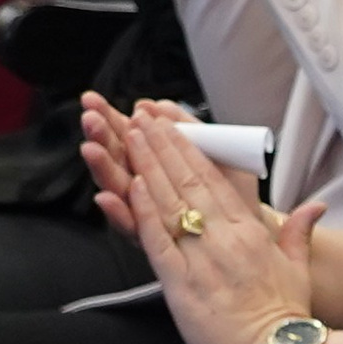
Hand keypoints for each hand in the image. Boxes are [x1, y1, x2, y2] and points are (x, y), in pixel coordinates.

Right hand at [78, 90, 232, 237]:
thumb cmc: (232, 191)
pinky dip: (120, 213)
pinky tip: (107, 198)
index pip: (126, 136)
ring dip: (103, 169)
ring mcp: (148, 214)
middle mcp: (146, 189)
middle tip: (89, 118)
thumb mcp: (214, 151)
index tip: (92, 101)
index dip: (108, 118)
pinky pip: (134, 228)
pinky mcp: (156, 242)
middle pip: (116, 160)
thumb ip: (184, 126)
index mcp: (158, 163)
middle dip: (101, 138)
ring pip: (118, 190)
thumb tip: (152, 105)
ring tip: (91, 149)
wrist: (253, 234)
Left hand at [123, 109, 323, 343]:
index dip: (190, 149)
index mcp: (251, 233)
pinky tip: (131, 184)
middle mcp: (226, 238)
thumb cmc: (286, 318)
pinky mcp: (181, 283)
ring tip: (128, 135)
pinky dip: (143, 210)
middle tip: (141, 118)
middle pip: (189, 181)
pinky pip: (159, 239)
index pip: (215, 180)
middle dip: (162, 146)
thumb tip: (316, 207)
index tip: (171, 126)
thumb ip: (300, 233)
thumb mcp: (298, 270)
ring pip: (170, 202)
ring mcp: (202, 258)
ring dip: (147, 166)